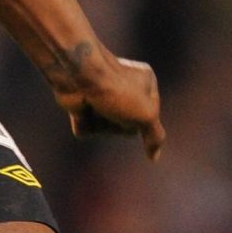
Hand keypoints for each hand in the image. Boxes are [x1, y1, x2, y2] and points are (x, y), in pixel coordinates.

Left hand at [50, 45, 165, 159]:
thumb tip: (154, 157)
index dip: (141, 119)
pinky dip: (84, 124)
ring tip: (95, 104)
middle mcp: (123, 88)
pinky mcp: (81, 105)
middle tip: (113, 106)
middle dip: (119, 124)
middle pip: (127, 128)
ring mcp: (101, 97)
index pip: (149, 119)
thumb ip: (154, 136)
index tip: (132, 105)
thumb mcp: (145, 114)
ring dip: (101, 124)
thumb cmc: (115, 89)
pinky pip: (86, 130)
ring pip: (105, 129)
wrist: (76, 75)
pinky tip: (81, 108)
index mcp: (144, 82)